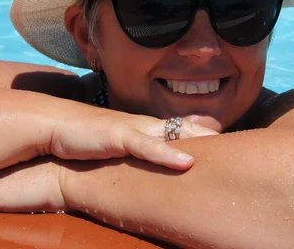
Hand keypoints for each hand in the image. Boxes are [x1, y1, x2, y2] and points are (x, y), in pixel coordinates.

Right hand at [48, 109, 217, 169]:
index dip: (200, 134)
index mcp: (141, 127)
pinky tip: (187, 162)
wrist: (56, 126)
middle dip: (208, 135)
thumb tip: (144, 169)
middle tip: (237, 144)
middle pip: (182, 127)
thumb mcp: (112, 148)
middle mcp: (141, 124)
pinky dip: (167, 153)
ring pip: (171, 133)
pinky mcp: (117, 136)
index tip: (224, 142)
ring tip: (225, 151)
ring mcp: (131, 128)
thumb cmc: (84, 139)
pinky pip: (146, 145)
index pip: (177, 128)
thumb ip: (130, 154)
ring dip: (197, 141)